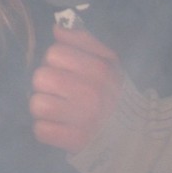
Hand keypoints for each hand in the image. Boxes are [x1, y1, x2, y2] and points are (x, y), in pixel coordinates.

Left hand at [29, 23, 122, 152]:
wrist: (135, 135)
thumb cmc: (115, 93)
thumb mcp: (109, 62)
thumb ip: (83, 41)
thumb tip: (57, 29)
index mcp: (99, 69)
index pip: (53, 53)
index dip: (54, 61)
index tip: (64, 70)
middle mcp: (90, 93)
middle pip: (40, 77)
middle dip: (46, 84)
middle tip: (58, 91)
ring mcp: (82, 120)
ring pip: (37, 104)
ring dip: (43, 107)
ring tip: (57, 109)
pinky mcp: (73, 142)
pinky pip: (40, 130)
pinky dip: (45, 129)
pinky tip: (58, 126)